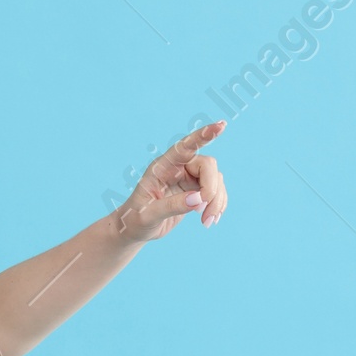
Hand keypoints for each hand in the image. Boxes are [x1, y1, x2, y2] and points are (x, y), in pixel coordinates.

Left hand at [114, 124, 227, 243]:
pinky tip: (210, 219)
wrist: (135, 229)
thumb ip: (171, 206)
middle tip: (204, 212)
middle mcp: (177, 168)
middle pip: (207, 166)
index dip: (203, 135)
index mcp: (162, 166)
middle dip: (211, 189)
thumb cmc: (135, 219)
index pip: (185, 146)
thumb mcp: (148, 215)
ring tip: (206, 222)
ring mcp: (188, 178)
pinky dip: (218, 205)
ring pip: (215, 180)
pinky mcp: (196, 191)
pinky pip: (216, 192)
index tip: (221, 126)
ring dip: (216, 201)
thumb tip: (198, 200)